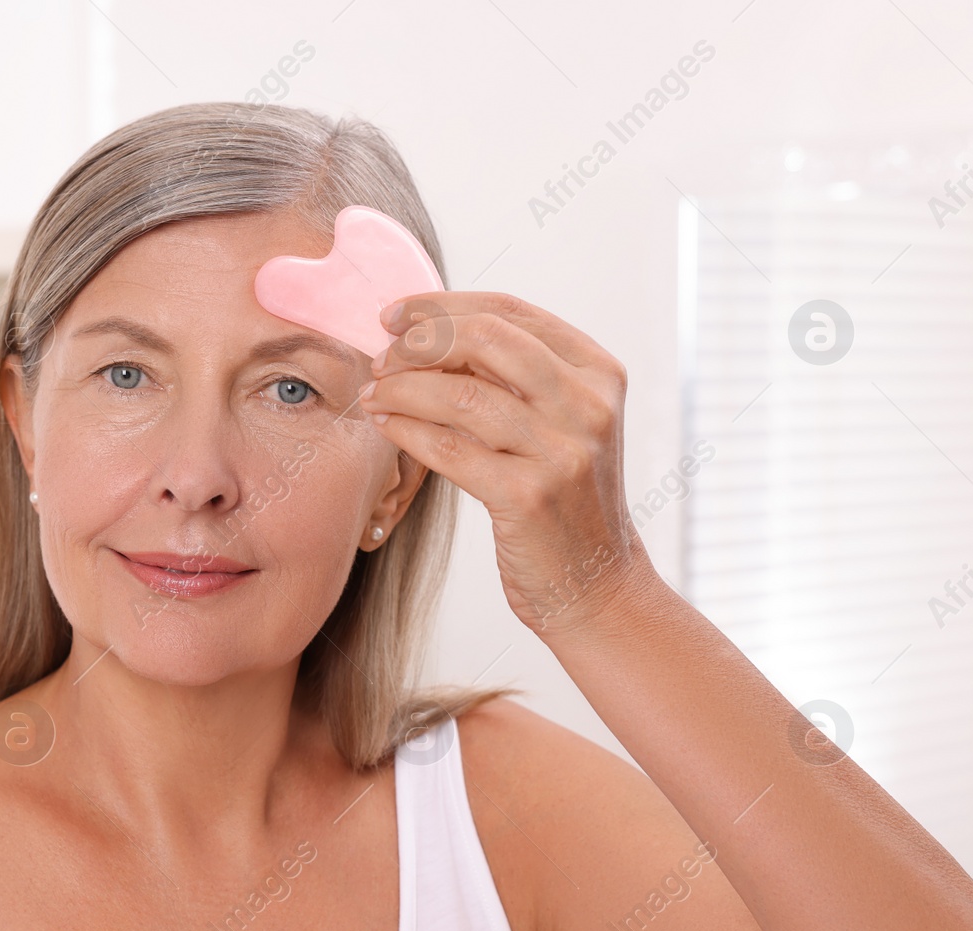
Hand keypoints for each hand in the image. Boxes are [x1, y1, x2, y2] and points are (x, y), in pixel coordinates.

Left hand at [358, 291, 656, 637]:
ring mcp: (562, 451)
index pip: (510, 312)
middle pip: (486, 339)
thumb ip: (510, 378)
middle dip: (420, 342)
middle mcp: (588, 405)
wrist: (594, 583)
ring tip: (374, 394)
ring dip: (403, 389)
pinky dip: (407, 431)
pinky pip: (450, 450)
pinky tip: (386, 425)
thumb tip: (423, 336)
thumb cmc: (562, 499)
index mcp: (598, 372)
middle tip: (381, 358)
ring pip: (461, 395)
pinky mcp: (528, 497)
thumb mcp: (556, 424)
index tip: (394, 315)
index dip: (442, 306)